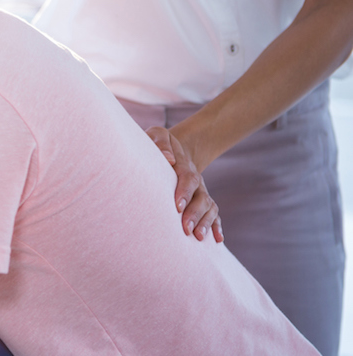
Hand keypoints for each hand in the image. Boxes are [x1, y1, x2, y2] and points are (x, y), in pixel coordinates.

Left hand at [146, 127, 223, 242]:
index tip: (177, 207)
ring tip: (198, 237)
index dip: (184, 193)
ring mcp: (201, 191)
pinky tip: (217, 240)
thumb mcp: (158, 135)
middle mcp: (196, 180)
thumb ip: (160, 142)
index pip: (187, 179)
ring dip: (205, 223)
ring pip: (209, 208)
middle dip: (194, 214)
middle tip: (186, 229)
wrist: (174, 149)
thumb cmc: (159, 144)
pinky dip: (216, 226)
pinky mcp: (202, 200)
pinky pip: (213, 214)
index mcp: (184, 166)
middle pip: (201, 197)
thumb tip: (169, 158)